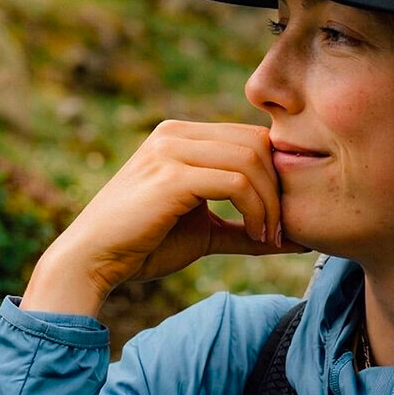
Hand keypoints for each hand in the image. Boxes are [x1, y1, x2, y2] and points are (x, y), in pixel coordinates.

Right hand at [23, 121, 304, 317]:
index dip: (276, 175)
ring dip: (270, 204)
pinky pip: (237, 183)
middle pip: (258, 143)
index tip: (280, 218)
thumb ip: (247, 227)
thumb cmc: (146, 246)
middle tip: (279, 230)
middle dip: (278, 188)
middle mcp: (176, 133)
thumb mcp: (207, 231)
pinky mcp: (171, 176)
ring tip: (267, 237)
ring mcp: (171, 150)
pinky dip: (257, 211)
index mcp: (182, 136)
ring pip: (252, 160)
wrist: (93, 262)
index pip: (251, 138)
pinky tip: (257, 237)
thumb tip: (300, 238)